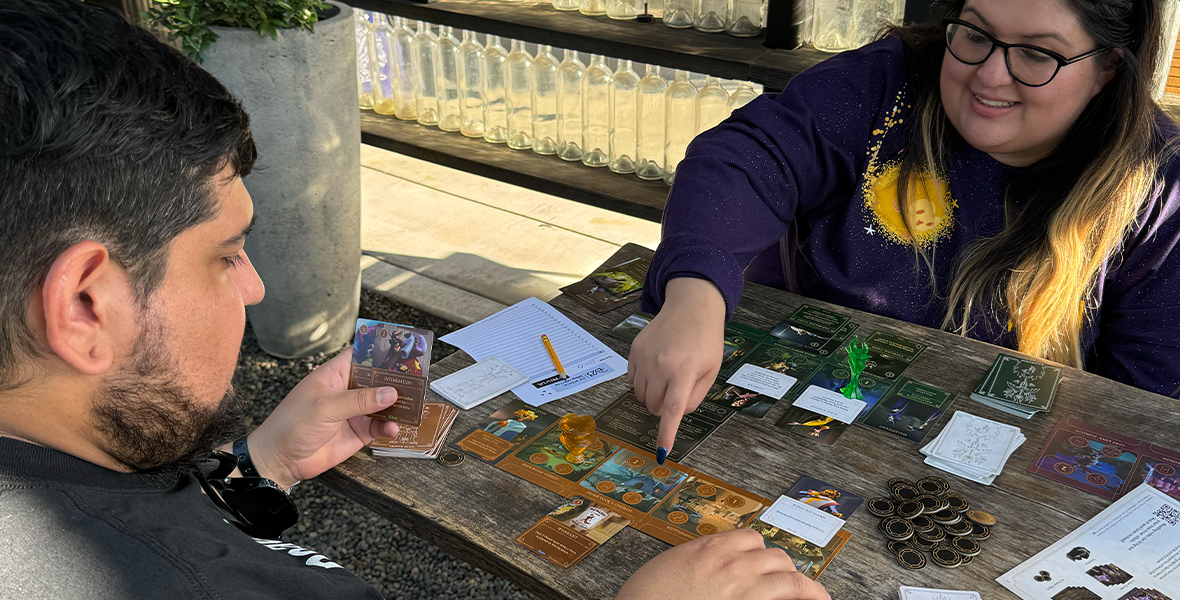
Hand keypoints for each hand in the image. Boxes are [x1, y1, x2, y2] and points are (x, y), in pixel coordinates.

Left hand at [245, 350, 400, 488]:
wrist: (282, 459)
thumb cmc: (291, 424)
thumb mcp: (326, 406)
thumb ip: (359, 400)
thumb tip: (389, 393)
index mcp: (335, 374)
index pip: (362, 355)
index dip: (381, 351)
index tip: (402, 349)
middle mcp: (347, 390)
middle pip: (378, 379)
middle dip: (396, 380)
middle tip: (415, 380)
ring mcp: (354, 411)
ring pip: (384, 403)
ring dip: (397, 404)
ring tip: (411, 405)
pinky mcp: (359, 432)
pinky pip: (381, 426)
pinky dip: (390, 426)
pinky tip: (393, 427)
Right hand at [616, 529, 829, 599]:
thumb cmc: (646, 597)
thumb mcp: (668, 567)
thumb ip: (695, 562)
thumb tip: (704, 568)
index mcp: (710, 549)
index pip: (751, 539)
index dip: (761, 553)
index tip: (766, 563)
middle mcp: (733, 565)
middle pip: (776, 557)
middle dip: (785, 569)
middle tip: (791, 583)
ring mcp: (746, 589)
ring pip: (791, 580)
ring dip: (804, 588)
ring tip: (817, 597)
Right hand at [628, 277, 725, 459]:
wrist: (690, 307)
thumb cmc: (705, 340)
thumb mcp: (710, 370)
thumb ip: (695, 397)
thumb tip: (676, 414)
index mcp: (684, 371)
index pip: (673, 409)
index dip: (667, 433)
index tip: (661, 451)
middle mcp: (661, 365)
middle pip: (653, 406)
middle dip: (663, 407)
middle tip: (676, 391)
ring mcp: (645, 357)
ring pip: (640, 395)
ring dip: (652, 395)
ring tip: (667, 377)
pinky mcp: (634, 351)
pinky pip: (632, 380)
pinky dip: (643, 382)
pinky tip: (656, 368)